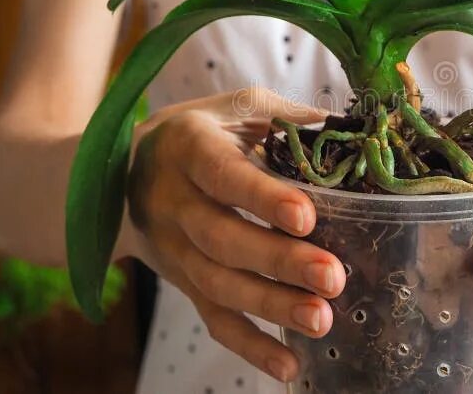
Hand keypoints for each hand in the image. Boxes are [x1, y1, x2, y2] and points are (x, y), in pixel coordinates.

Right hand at [124, 88, 345, 382]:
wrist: (123, 174)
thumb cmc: (199, 132)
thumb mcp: (234, 108)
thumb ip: (285, 117)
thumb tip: (349, 130)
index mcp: (188, 148)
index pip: (222, 175)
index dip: (261, 197)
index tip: (306, 216)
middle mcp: (174, 201)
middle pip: (222, 239)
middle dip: (278, 261)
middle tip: (332, 277)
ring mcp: (174, 248)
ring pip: (218, 285)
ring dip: (271, 306)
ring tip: (321, 319)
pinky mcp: (183, 281)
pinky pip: (212, 318)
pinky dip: (250, 345)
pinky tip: (290, 364)